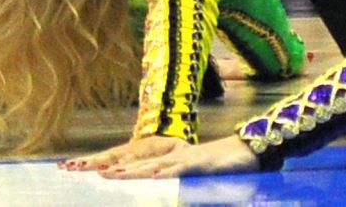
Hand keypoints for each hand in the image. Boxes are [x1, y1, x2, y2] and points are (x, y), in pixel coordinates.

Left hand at [67, 133, 258, 176]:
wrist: (250, 151)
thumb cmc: (223, 168)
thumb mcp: (197, 182)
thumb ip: (180, 187)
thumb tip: (165, 193)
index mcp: (172, 164)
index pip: (142, 168)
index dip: (121, 171)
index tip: (99, 174)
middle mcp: (176, 159)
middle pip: (142, 166)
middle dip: (118, 170)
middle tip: (95, 172)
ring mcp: (188, 159)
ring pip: (156, 166)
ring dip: (135, 171)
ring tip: (113, 174)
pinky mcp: (201, 163)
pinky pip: (181, 168)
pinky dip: (167, 172)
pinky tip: (153, 175)